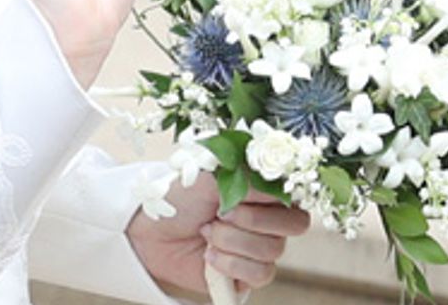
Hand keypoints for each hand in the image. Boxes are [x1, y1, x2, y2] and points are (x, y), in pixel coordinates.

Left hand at [126, 176, 311, 298]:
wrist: (151, 231)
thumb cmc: (181, 195)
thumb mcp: (212, 173)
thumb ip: (250, 174)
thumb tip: (277, 179)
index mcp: (266, 188)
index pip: (296, 194)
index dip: (270, 197)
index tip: (239, 194)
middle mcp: (270, 218)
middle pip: (294, 225)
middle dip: (251, 220)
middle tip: (220, 214)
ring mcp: (260, 247)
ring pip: (273, 251)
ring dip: (232, 242)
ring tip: (207, 233)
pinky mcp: (248, 274)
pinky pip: (260, 274)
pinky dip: (231, 264)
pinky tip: (210, 256)